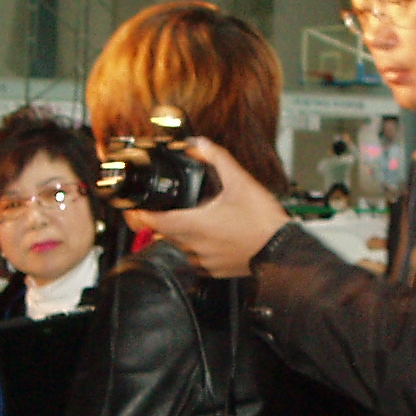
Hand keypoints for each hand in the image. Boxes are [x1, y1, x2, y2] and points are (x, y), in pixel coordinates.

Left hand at [124, 135, 289, 277]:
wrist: (282, 250)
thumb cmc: (263, 222)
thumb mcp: (240, 182)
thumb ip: (217, 159)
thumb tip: (199, 145)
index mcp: (195, 225)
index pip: (153, 222)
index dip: (139, 214)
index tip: (134, 208)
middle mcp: (194, 246)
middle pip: (164, 233)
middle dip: (164, 219)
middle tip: (172, 207)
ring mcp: (203, 261)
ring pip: (179, 246)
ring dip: (181, 233)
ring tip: (198, 220)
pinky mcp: (213, 271)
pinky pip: (195, 258)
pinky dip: (197, 247)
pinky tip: (212, 236)